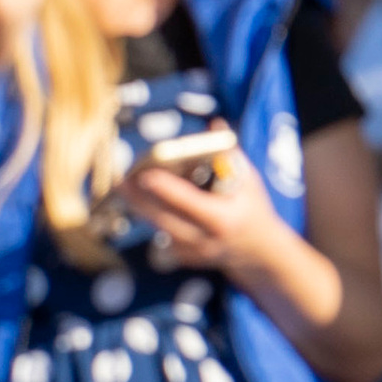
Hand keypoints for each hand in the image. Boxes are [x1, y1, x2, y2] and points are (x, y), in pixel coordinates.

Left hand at [125, 141, 293, 285]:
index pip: (189, 202)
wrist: (260, 252)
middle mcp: (206, 240)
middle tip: (122, 180)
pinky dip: (152, 217)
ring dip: (140, 206)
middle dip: (139, 198)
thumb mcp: (249, 180)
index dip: (166, 188)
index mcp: (223, 219)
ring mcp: (193, 253)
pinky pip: (161, 235)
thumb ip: (230, 154)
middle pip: (163, 218)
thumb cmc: (253, 207)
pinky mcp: (184, 258)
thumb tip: (214, 123)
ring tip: (124, 187)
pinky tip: (143, 202)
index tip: (145, 174)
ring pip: (158, 227)